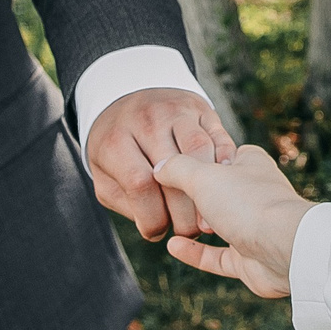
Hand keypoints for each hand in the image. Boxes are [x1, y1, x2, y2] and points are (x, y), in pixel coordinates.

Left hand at [86, 88, 234, 240]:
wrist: (128, 97)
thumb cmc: (117, 147)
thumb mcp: (105, 174)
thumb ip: (125, 202)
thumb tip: (154, 227)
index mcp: (116, 140)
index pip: (140, 184)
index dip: (153, 217)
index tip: (157, 232)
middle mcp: (147, 120)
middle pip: (174, 171)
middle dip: (185, 212)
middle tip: (188, 231)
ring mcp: (177, 111)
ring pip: (200, 150)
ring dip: (209, 190)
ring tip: (207, 215)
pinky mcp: (202, 108)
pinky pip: (220, 136)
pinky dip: (225, 163)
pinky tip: (222, 187)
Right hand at [154, 144, 314, 298]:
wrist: (284, 249)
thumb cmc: (248, 203)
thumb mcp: (203, 175)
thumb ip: (177, 169)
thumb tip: (159, 167)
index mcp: (251, 164)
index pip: (218, 154)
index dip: (195, 157)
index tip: (169, 164)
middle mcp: (254, 193)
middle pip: (217, 191)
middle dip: (193, 196)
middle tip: (165, 196)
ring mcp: (253, 227)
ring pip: (220, 224)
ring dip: (195, 224)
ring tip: (169, 220)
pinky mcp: (249, 258)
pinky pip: (218, 256)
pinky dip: (196, 253)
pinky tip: (174, 246)